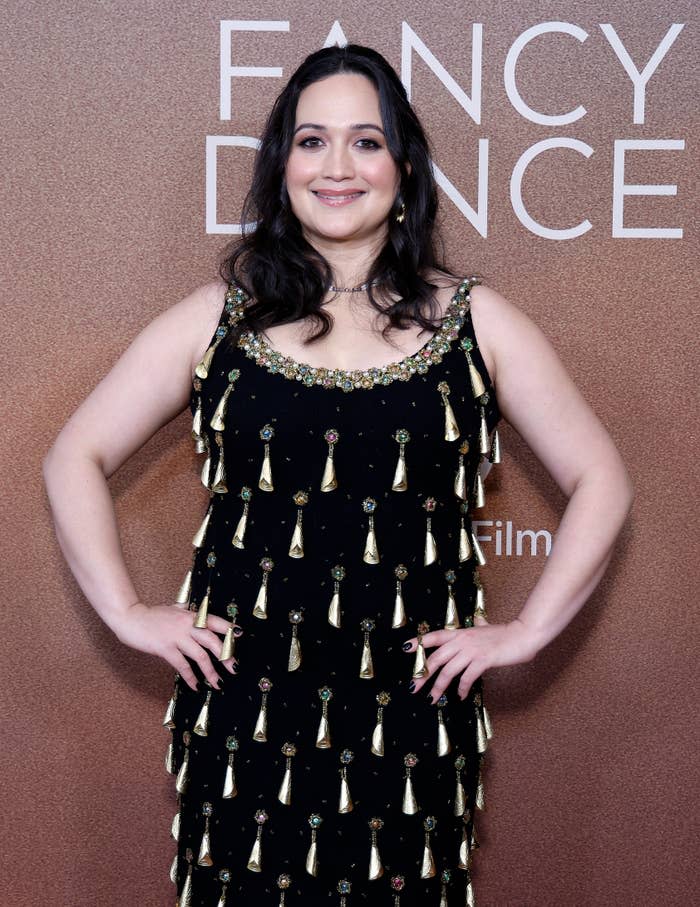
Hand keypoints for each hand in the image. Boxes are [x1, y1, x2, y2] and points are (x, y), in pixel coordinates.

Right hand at [111, 601, 241, 690]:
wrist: (130, 617)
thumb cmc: (152, 615)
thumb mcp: (173, 608)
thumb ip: (185, 610)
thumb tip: (194, 608)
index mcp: (191, 615)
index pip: (215, 621)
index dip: (229, 629)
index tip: (239, 637)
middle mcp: (187, 625)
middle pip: (213, 641)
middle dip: (226, 656)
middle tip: (234, 668)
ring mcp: (177, 637)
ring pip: (200, 656)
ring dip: (211, 672)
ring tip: (218, 683)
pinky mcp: (166, 648)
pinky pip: (182, 666)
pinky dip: (191, 677)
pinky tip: (195, 686)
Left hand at [402, 617, 540, 701]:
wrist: (522, 635)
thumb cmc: (505, 633)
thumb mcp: (486, 627)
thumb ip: (479, 625)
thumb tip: (479, 620)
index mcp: (460, 633)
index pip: (434, 636)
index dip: (419, 642)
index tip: (405, 649)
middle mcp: (462, 640)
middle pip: (435, 658)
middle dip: (422, 674)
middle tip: (413, 688)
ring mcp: (472, 650)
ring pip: (448, 671)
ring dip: (438, 687)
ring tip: (433, 699)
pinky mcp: (483, 660)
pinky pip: (466, 677)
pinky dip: (461, 688)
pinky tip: (460, 696)